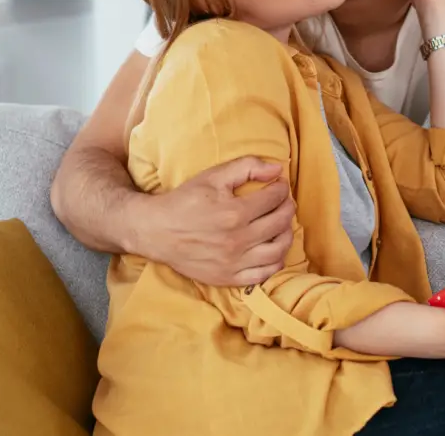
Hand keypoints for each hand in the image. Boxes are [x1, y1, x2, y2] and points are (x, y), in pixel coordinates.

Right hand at [136, 157, 294, 286]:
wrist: (157, 231)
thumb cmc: (185, 201)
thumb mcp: (213, 176)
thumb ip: (247, 167)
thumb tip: (277, 169)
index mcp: (234, 212)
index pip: (274, 198)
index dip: (281, 188)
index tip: (279, 186)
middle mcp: (238, 240)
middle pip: (280, 223)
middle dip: (288, 208)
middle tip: (284, 202)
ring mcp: (234, 262)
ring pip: (278, 251)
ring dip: (287, 235)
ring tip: (281, 225)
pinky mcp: (229, 278)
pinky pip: (264, 274)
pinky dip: (275, 262)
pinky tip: (272, 249)